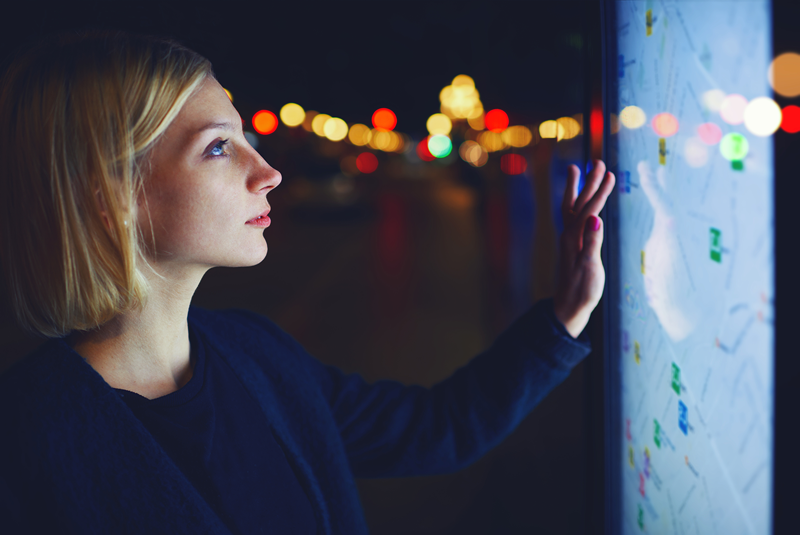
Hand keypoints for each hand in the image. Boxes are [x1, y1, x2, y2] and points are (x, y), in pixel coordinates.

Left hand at [553, 160, 614, 337]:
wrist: (569, 306)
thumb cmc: (582, 290)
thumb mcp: (590, 267)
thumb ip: (592, 242)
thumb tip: (595, 218)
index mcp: (574, 238)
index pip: (588, 209)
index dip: (599, 192)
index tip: (609, 174)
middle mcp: (569, 235)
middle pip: (579, 202)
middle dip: (589, 182)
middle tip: (597, 162)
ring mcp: (570, 239)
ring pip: (573, 207)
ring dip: (578, 188)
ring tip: (577, 169)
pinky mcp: (573, 244)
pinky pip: (573, 217)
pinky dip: (577, 203)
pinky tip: (581, 200)